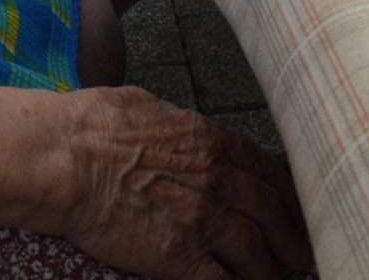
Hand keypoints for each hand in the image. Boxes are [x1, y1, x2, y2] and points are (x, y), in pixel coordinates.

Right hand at [55, 88, 312, 279]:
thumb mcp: (148, 107)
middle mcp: (215, 178)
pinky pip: (219, 279)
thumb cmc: (92, 125)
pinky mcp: (178, 254)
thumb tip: (179, 128)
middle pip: (270, 209)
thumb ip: (176, 124)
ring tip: (283, 279)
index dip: (286, 193)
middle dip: (291, 235)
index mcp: (209, 140)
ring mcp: (200, 218)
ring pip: (254, 248)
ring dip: (272, 268)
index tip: (296, 207)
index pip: (264, 169)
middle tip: (304, 254)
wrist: (64, 158)